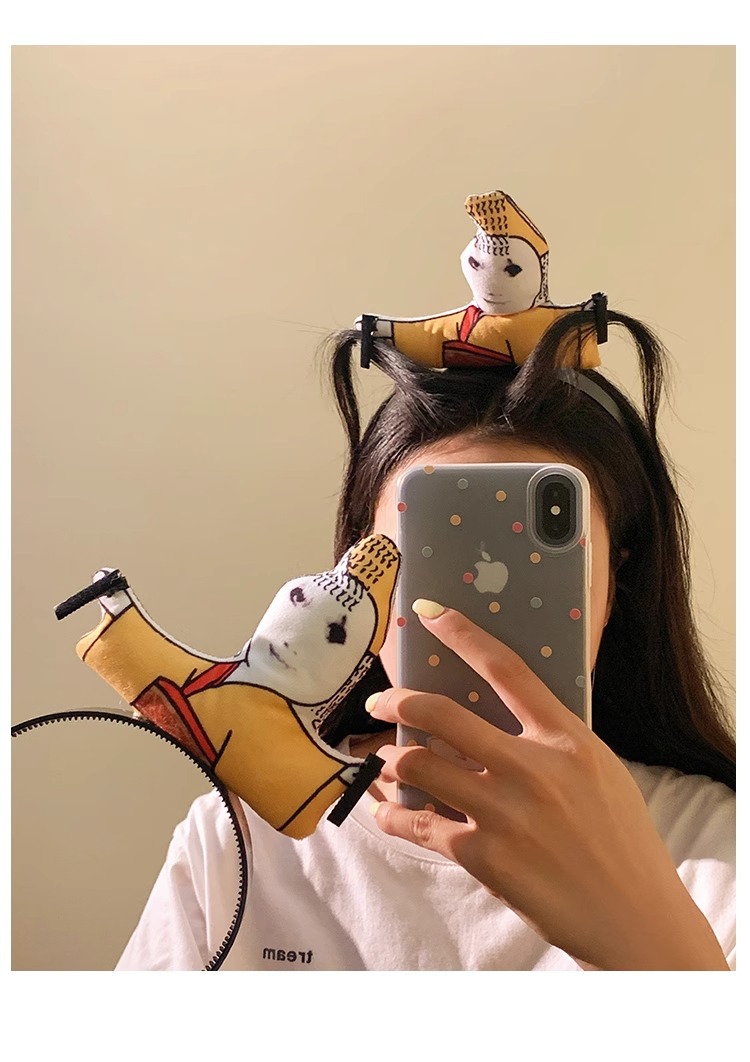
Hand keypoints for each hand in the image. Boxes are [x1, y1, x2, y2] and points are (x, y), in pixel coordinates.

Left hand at [366, 601, 728, 970]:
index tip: (429, 612)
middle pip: (441, 713)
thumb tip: (498, 713)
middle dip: (396, 702)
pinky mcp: (482, 856)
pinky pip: (416, 823)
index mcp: (566, 739)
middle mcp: (532, 768)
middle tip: (379, 704)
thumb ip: (553, 740)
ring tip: (383, 763)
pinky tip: (387, 811)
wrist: (634, 918)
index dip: (462, 634)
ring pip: (416, 765)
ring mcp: (504, 812)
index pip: (507, 669)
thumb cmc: (620, 841)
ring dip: (389, 760)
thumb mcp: (601, 771)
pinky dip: (392, 815)